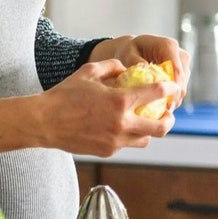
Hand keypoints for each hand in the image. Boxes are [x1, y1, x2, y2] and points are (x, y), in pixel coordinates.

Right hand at [31, 58, 176, 157]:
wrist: (44, 122)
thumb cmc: (64, 95)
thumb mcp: (87, 72)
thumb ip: (111, 67)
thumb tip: (125, 69)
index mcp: (119, 101)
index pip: (156, 95)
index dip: (169, 90)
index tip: (173, 88)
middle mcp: (122, 123)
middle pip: (161, 127)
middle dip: (169, 119)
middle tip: (168, 113)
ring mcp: (115, 141)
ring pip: (146, 140)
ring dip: (149, 130)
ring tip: (145, 122)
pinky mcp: (107, 151)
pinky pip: (126, 144)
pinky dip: (128, 136)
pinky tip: (119, 127)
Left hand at [89, 33, 189, 104]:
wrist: (136, 50)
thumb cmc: (130, 51)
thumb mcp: (128, 54)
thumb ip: (136, 62)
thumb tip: (147, 72)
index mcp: (168, 46)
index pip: (176, 69)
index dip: (172, 87)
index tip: (165, 102)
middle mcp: (180, 54)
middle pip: (181, 81)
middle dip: (172, 97)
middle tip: (160, 112)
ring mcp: (183, 65)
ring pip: (182, 87)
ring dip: (171, 99)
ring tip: (157, 110)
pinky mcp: (183, 75)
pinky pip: (180, 90)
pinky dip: (171, 98)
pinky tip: (159, 106)